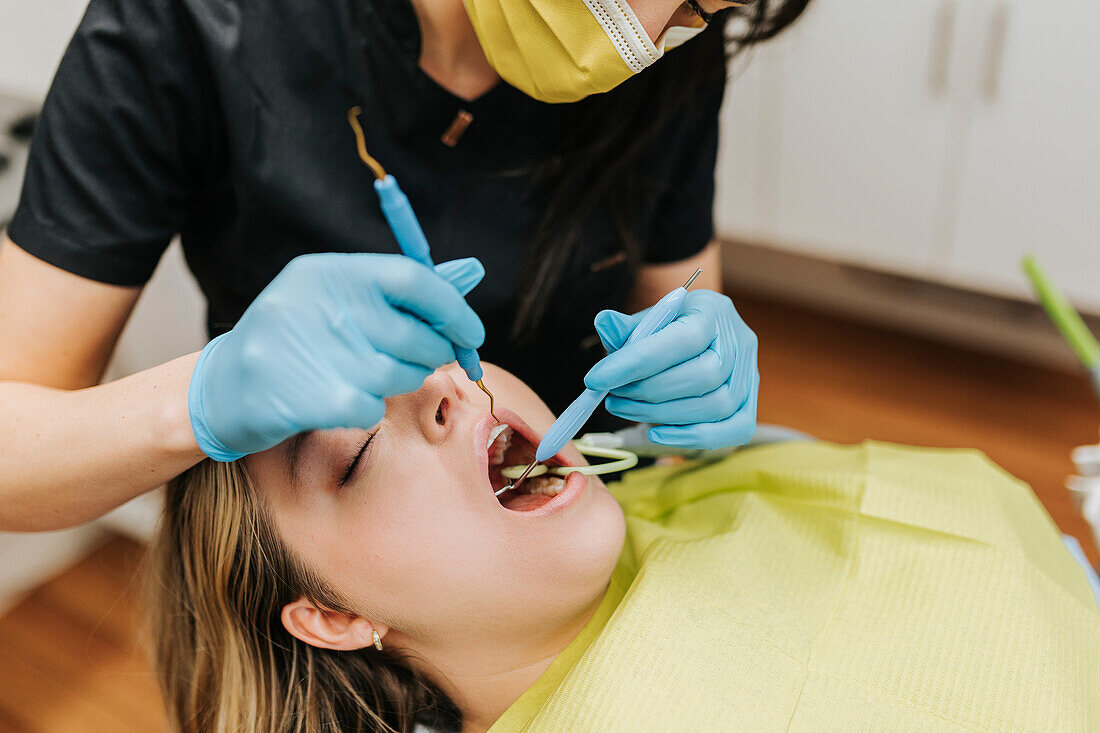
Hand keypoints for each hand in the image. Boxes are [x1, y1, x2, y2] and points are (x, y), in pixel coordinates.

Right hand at [189, 253, 484, 459]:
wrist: (222, 390)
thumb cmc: (299, 343)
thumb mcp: (339, 302)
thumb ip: (402, 292)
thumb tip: (471, 273)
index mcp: (327, 272)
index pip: (411, 277)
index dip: (452, 308)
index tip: (472, 332)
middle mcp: (315, 304)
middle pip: (413, 333)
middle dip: (434, 354)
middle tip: (424, 361)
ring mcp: (307, 351)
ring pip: (398, 374)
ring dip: (401, 382)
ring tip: (372, 378)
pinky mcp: (304, 398)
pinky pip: (372, 408)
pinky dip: (368, 409)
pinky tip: (341, 401)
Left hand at [584, 290, 758, 449]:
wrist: (697, 334)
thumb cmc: (666, 329)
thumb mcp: (645, 320)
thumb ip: (626, 327)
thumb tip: (604, 322)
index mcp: (712, 311)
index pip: (682, 339)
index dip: (636, 362)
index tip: (596, 379)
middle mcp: (739, 342)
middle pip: (702, 377)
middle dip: (648, 392)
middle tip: (613, 396)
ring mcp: (749, 375)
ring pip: (715, 406)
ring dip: (661, 414)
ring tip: (624, 407)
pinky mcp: (749, 405)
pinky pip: (733, 431)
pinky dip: (692, 436)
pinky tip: (656, 432)